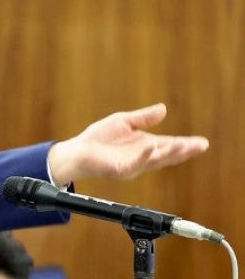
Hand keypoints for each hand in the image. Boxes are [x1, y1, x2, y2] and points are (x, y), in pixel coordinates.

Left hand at [47, 103, 209, 185]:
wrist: (77, 151)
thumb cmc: (99, 138)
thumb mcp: (124, 122)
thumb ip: (143, 118)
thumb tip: (164, 109)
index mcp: (145, 146)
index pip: (169, 145)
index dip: (185, 144)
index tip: (201, 142)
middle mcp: (142, 157)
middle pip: (167, 154)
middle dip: (184, 150)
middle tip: (201, 145)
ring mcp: (133, 165)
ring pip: (155, 159)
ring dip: (170, 152)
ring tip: (184, 145)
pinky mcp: (121, 169)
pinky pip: (136, 162)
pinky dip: (145, 154)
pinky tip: (153, 147)